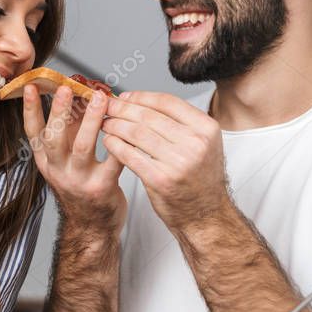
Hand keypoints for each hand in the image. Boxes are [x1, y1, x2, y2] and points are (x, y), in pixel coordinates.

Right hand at [23, 84, 125, 227]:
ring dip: (91, 120)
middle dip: (58, 111)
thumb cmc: (81, 187)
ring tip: (100, 98)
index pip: (33, 133)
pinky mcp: (102, 188)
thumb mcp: (66, 160)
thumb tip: (74, 96)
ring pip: (82, 147)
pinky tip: (125, 126)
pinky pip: (111, 162)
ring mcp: (79, 181)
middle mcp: (59, 171)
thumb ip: (68, 132)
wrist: (92, 227)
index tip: (32, 87)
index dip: (31, 109)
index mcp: (47, 162)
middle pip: (54, 138)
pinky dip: (118, 143)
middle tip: (66, 88)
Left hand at [101, 92, 228, 232]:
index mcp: (206, 128)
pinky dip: (115, 145)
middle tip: (108, 106)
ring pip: (137, 133)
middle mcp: (195, 143)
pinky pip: (130, 155)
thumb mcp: (203, 144)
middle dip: (123, 109)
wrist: (206, 215)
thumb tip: (142, 103)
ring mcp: (178, 162)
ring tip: (105, 123)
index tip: (125, 97)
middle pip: (149, 116)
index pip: (167, 102)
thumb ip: (181, 123)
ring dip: (115, 125)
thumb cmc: (199, 179)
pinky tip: (108, 141)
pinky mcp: (160, 179)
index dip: (141, 97)